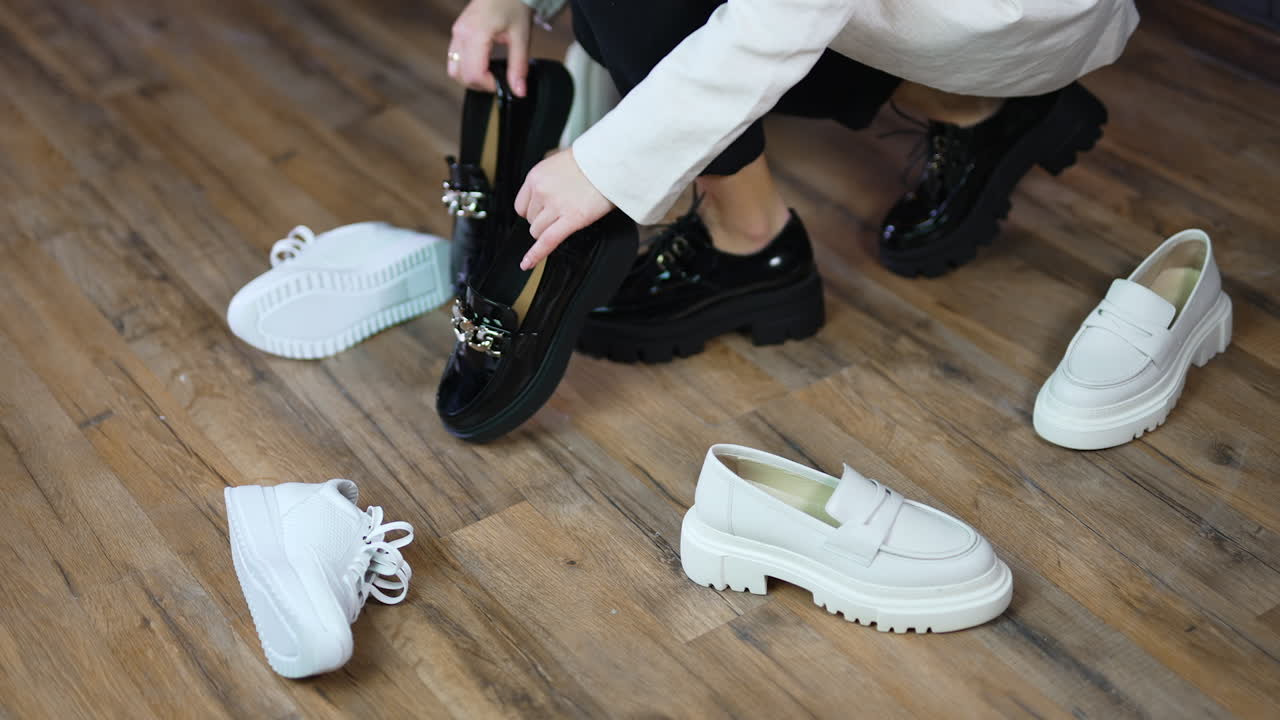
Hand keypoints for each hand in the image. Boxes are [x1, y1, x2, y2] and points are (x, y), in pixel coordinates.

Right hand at [448, 0, 532, 95]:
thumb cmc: (513, 4)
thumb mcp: (521, 37)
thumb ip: (518, 67)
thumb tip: (518, 92)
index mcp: (476, 34)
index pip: (474, 75)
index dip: (489, 85)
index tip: (503, 83)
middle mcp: (461, 34)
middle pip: (461, 76)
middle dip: (480, 84)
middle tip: (498, 79)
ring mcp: (456, 33)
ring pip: (454, 70)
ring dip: (471, 78)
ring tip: (490, 73)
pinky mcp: (457, 33)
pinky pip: (454, 58)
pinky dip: (467, 68)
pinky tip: (484, 63)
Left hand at [515, 148, 614, 269]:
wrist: (612, 161)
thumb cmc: (592, 162)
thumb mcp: (559, 164)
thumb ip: (548, 182)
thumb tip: (545, 199)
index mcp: (536, 176)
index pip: (521, 206)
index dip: (533, 212)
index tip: (542, 213)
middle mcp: (541, 190)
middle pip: (531, 220)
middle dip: (544, 220)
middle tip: (564, 211)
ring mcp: (555, 205)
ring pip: (538, 232)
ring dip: (549, 231)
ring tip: (568, 218)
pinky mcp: (572, 218)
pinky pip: (548, 241)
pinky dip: (536, 255)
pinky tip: (527, 264)